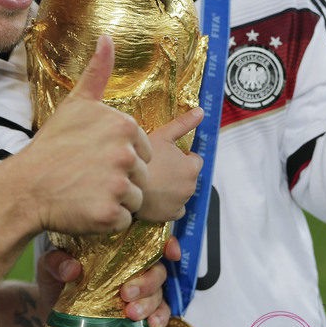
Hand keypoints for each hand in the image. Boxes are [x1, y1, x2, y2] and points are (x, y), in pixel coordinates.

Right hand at [24, 35, 151, 235]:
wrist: (25, 187)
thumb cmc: (51, 146)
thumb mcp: (76, 104)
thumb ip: (98, 72)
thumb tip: (108, 37)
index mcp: (124, 125)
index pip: (142, 151)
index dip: (120, 158)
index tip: (94, 158)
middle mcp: (127, 153)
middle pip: (141, 175)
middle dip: (119, 180)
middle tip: (88, 177)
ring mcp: (119, 184)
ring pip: (135, 199)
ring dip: (115, 201)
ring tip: (86, 192)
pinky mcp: (112, 213)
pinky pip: (125, 220)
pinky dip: (108, 220)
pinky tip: (86, 208)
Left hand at [38, 238, 179, 326]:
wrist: (50, 311)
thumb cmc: (55, 279)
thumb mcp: (49, 266)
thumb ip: (56, 261)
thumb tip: (72, 269)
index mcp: (116, 248)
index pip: (147, 239)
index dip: (165, 243)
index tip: (170, 252)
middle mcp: (132, 266)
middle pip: (156, 267)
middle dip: (148, 280)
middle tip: (127, 293)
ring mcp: (138, 290)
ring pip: (159, 291)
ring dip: (150, 302)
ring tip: (131, 313)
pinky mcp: (138, 312)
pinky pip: (159, 312)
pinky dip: (160, 317)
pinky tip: (153, 324)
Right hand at [138, 108, 204, 222]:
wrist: (124, 184)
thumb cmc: (142, 159)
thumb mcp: (162, 135)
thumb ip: (183, 124)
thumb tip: (201, 111)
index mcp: (191, 167)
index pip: (194, 160)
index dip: (181, 157)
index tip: (166, 157)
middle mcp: (191, 186)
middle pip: (188, 177)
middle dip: (177, 173)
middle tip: (157, 168)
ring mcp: (182, 202)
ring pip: (181, 193)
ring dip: (172, 188)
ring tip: (153, 181)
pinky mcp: (171, 215)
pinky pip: (175, 209)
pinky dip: (168, 204)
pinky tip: (155, 196)